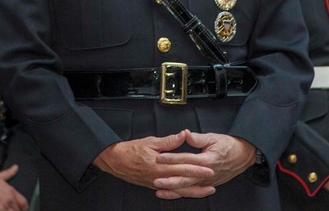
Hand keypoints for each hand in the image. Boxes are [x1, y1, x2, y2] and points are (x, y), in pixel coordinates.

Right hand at [0, 165, 28, 210]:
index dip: (23, 208)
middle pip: (18, 210)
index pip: (23, 203)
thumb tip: (15, 168)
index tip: (21, 209)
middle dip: (15, 210)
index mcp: (10, 191)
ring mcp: (3, 207)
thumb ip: (8, 173)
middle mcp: (9, 199)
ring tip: (2, 209)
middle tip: (8, 208)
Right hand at [94, 129, 215, 197]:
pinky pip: (171, 192)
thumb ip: (168, 141)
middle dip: (199, 180)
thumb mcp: (150, 142)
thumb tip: (183, 136)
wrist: (116, 161)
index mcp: (160, 164)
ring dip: (194, 191)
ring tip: (207, 191)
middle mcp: (160, 177)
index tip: (209, 167)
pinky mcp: (155, 186)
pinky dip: (181, 193)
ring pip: (179, 190)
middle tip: (213, 179)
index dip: (197, 167)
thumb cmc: (131, 150)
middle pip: (184, 180)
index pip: (183, 166)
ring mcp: (158, 183)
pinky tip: (189, 193)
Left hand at [154, 132, 254, 192]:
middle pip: (185, 178)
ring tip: (159, 190)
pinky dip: (181, 193)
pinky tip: (170, 194)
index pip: (186, 159)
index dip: (172, 158)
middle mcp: (207, 173)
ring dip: (173, 190)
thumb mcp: (213, 138)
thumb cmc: (227, 145)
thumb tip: (185, 133)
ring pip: (188, 188)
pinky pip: (192, 191)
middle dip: (170, 180)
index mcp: (207, 160)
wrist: (242, 156)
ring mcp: (207, 181)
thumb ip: (197, 138)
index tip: (159, 158)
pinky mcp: (207, 184)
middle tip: (156, 179)